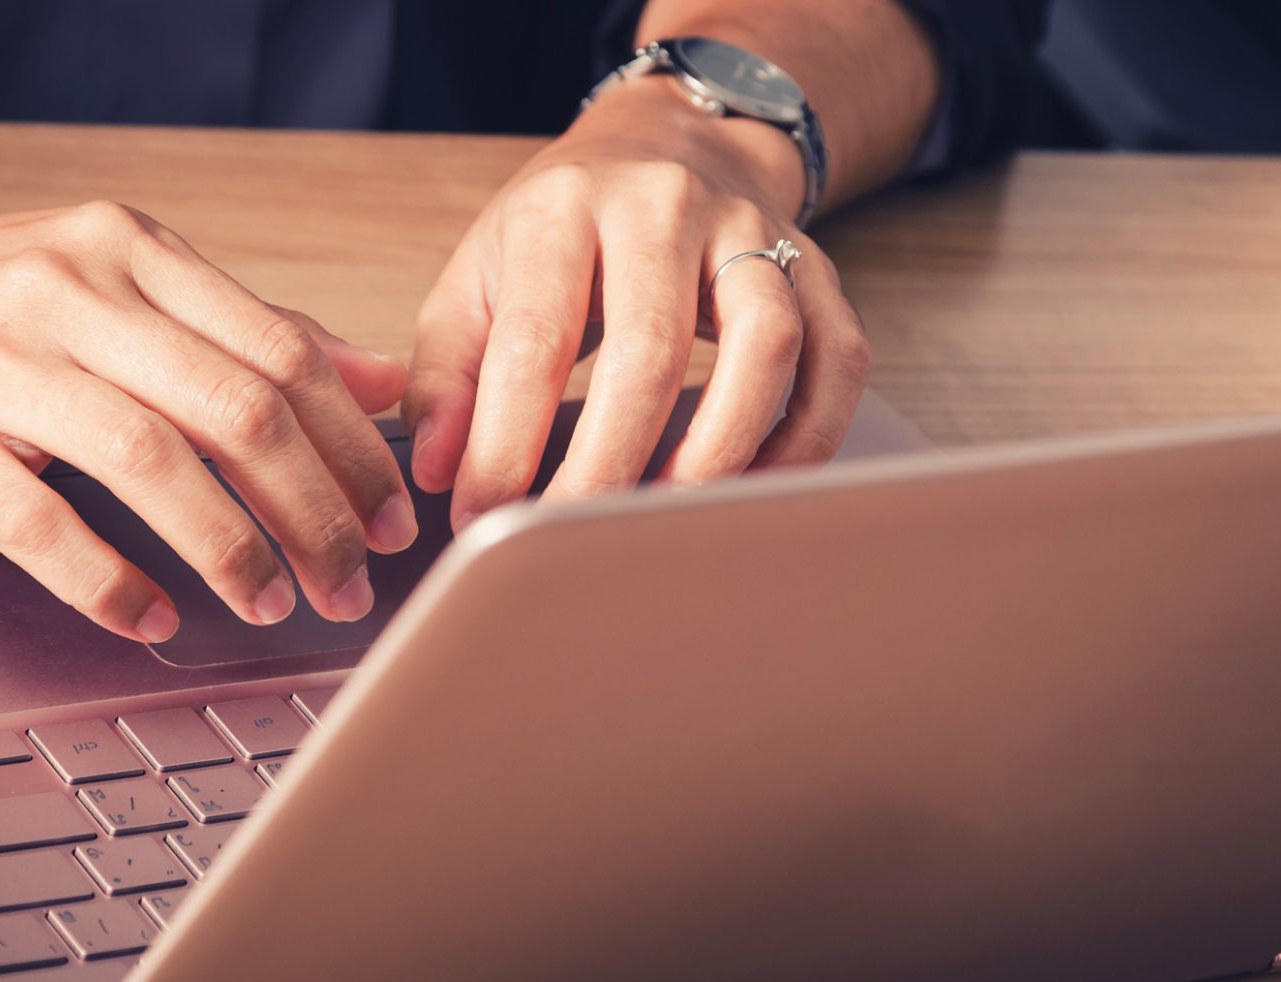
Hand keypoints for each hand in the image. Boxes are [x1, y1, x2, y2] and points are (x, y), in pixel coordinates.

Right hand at [0, 201, 418, 641]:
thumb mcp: (112, 289)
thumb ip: (245, 331)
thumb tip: (384, 382)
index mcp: (127, 247)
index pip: (282, 351)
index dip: (354, 447)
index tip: (393, 518)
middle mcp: (65, 288)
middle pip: (236, 408)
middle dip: (314, 511)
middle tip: (350, 583)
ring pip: (152, 462)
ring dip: (230, 550)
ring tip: (270, 605)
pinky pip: (41, 523)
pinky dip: (110, 582)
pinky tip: (152, 619)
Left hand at [402, 76, 873, 529]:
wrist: (669, 145)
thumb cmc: (566, 228)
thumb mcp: (479, 273)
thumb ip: (449, 372)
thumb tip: (443, 471)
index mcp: (565, 208)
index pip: (537, 336)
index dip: (507, 439)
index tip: (484, 513)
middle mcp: (665, 209)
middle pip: (651, 348)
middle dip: (611, 463)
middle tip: (574, 538)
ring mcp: (753, 235)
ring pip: (764, 343)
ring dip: (721, 449)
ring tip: (673, 517)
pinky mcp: (817, 270)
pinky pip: (837, 360)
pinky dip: (808, 436)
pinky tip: (759, 489)